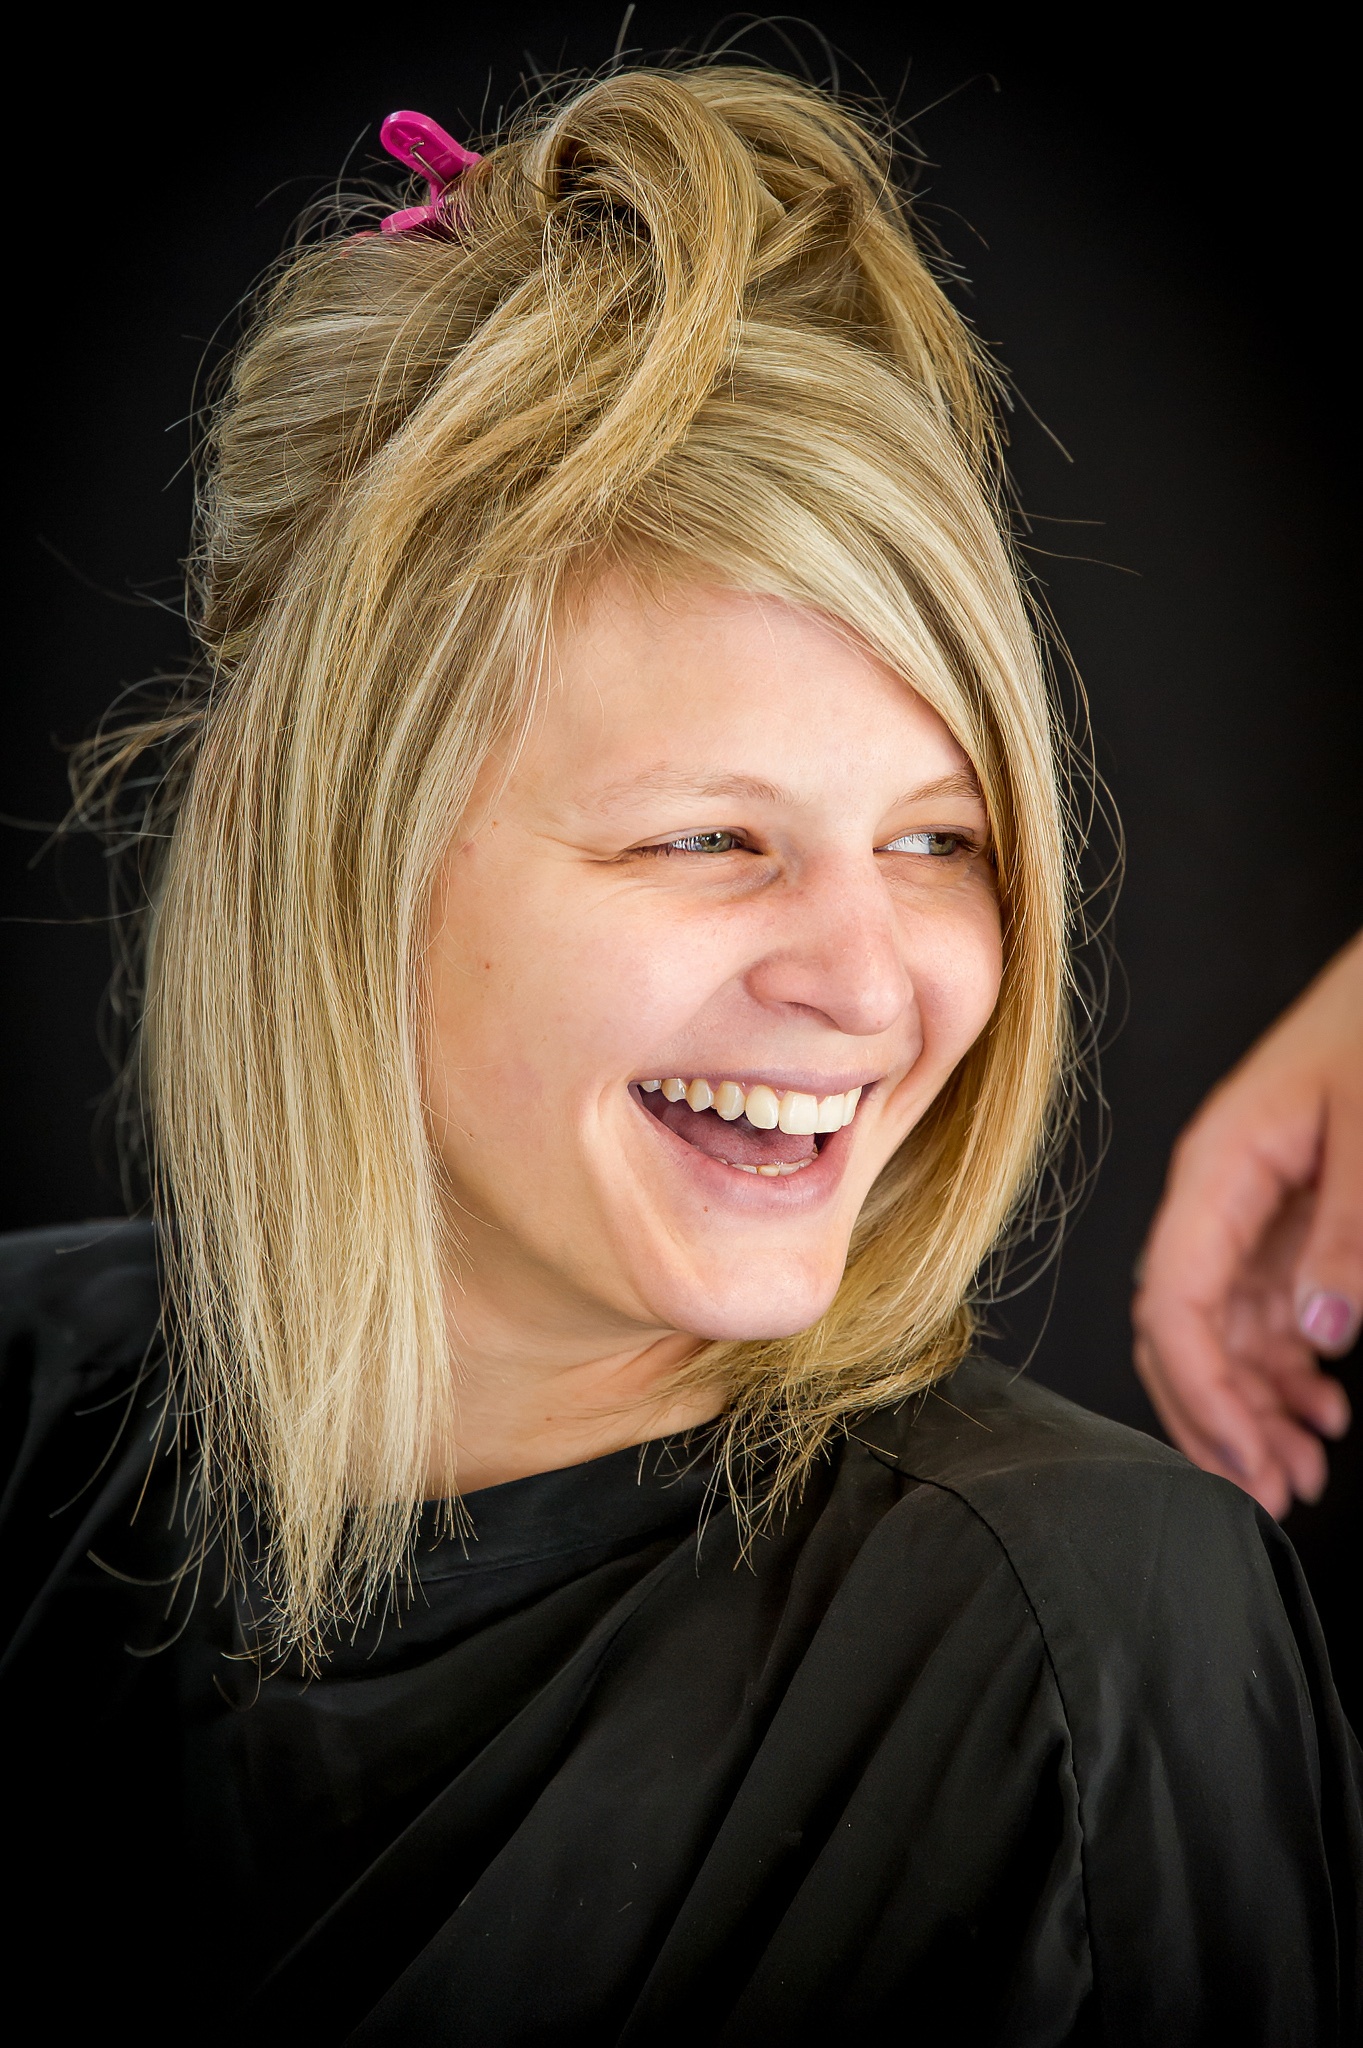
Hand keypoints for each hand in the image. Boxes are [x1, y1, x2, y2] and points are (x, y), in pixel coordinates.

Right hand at [1133, 932, 1362, 1516]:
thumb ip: (1344, 1233)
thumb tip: (1318, 1335)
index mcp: (1219, 1170)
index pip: (1173, 1302)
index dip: (1200, 1394)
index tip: (1246, 1463)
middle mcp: (1218, 1197)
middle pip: (1181, 1330)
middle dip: (1218, 1419)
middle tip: (1277, 1493)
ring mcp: (1248, 1209)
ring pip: (1221, 1332)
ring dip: (1254, 1406)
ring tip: (1306, 1467)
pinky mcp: (1282, 1217)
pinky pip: (1261, 1309)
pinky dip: (1285, 1368)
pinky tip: (1324, 1404)